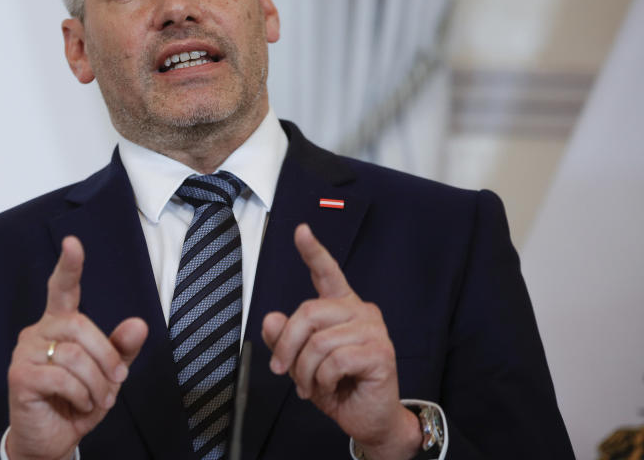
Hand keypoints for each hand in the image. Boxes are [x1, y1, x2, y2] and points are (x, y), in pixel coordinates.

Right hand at [6, 236, 147, 459]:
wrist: (52, 440)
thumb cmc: (78, 401)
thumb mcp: (108, 375)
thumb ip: (122, 349)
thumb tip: (139, 323)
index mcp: (59, 323)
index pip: (63, 288)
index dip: (69, 266)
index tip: (73, 243)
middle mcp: (39, 331)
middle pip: (81, 326)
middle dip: (106, 357)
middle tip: (117, 382)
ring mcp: (25, 352)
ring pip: (74, 355)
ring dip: (96, 382)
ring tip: (97, 399)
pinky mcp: (19, 376)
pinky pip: (61, 377)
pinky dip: (80, 394)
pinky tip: (79, 404)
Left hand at [261, 224, 420, 459]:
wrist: (367, 419)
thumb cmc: (338, 386)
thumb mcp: (301, 362)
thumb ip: (284, 339)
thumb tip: (270, 319)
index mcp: (341, 307)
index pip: (327, 272)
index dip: (313, 251)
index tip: (301, 231)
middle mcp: (360, 311)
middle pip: (308, 312)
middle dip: (287, 346)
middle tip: (282, 370)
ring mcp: (373, 330)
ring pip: (319, 341)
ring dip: (305, 370)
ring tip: (310, 385)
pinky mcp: (380, 353)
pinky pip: (335, 360)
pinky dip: (323, 379)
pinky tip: (330, 386)